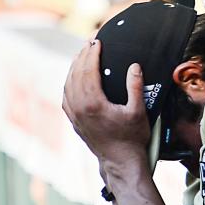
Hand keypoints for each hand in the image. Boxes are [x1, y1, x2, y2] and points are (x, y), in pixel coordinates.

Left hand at [62, 41, 150, 166]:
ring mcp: (74, 115)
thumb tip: (134, 67)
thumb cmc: (131, 138)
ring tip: (82, 55)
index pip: (88, 71)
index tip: (97, 42)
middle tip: (90, 43)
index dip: (92, 54)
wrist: (120, 162)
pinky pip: (66, 96)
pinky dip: (69, 82)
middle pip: (76, 74)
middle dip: (82, 56)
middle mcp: (79, 108)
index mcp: (93, 103)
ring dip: (74, 67)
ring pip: (68, 84)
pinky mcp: (74, 121)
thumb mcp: (138, 111)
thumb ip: (135, 86)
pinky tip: (75, 77)